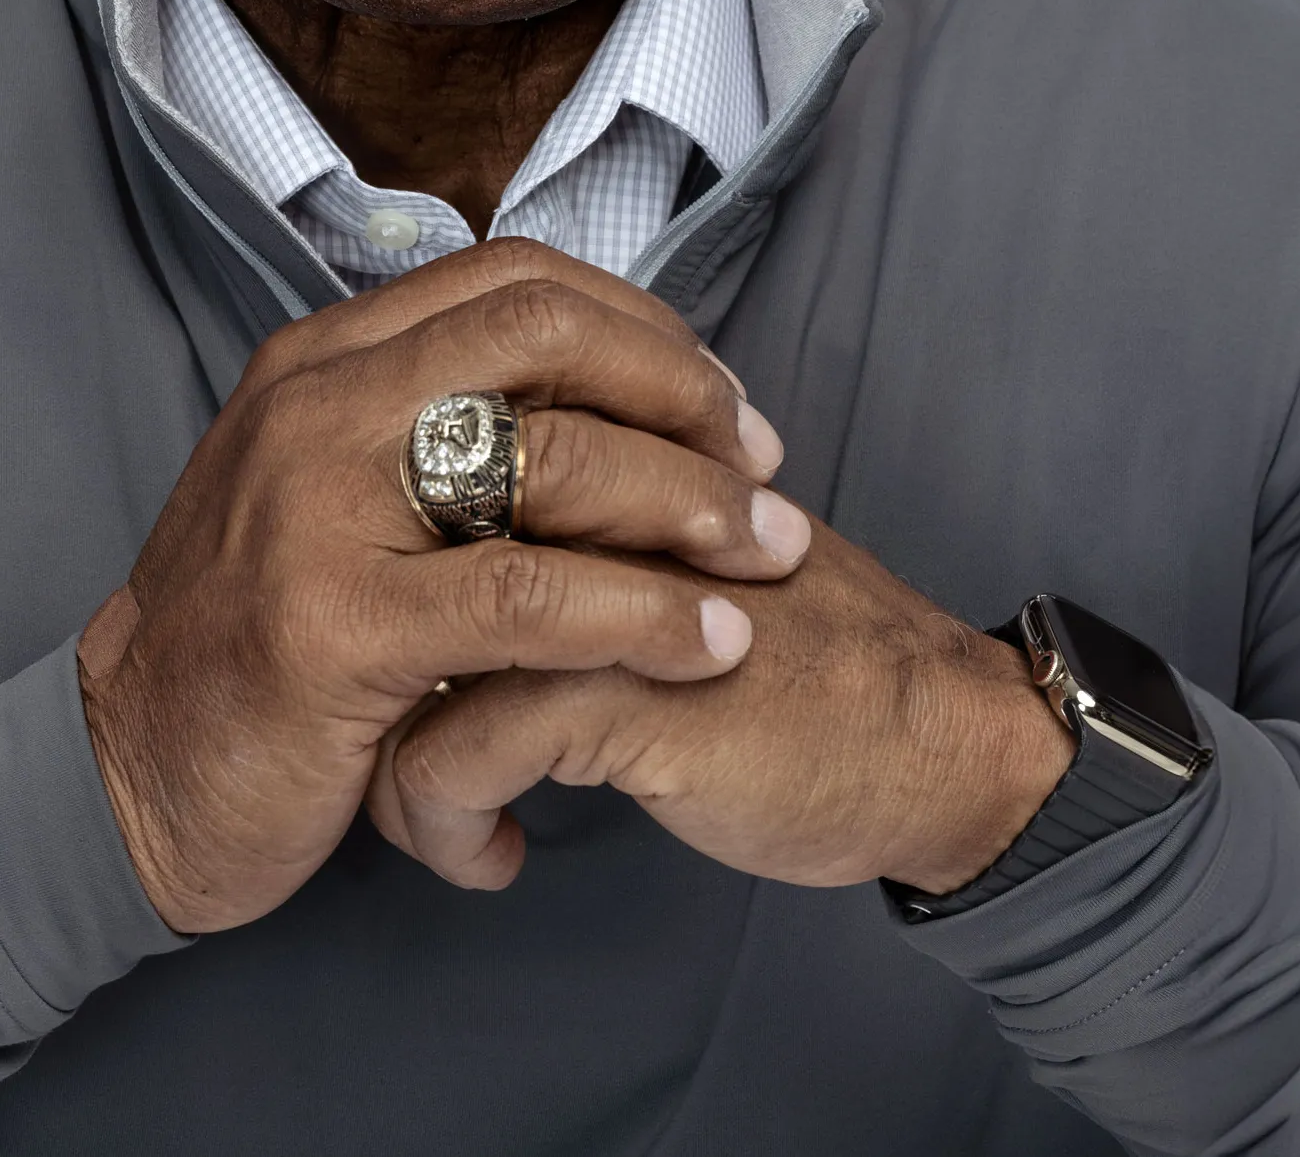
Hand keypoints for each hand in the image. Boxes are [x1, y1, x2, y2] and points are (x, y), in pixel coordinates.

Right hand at [76, 238, 808, 932]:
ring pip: (552, 457)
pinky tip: (705, 648)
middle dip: (681, 391)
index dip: (641, 324)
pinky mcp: (335, 627)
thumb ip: (427, 425)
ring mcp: (316, 509)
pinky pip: (528, 599)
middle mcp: (314, 403)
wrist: (129, 774)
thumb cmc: (258, 638)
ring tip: (768, 557)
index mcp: (320, 357)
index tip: (720, 401)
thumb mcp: (325, 490)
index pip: (513, 278)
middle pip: (544, 333)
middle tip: (762, 467)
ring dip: (692, 504)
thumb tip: (594, 391)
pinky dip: (642, 617)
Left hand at [367, 513, 1075, 895]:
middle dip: (368, 669)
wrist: (931, 740)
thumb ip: (573, 526)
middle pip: (396, 551)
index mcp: (594, 440)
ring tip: (424, 807)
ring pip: (404, 654)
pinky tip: (494, 857)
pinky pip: (451, 752)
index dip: (390, 579)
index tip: (403, 671)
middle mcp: (577, 488)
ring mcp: (585, 580)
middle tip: (384, 736)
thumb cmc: (800, 654)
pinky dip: (444, 821)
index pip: (423, 477)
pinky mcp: (609, 685)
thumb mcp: (669, 556)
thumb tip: (435, 557)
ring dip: (392, 760)